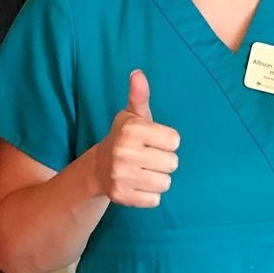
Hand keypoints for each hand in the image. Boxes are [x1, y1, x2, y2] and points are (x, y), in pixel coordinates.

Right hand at [93, 70, 179, 207]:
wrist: (98, 167)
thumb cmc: (125, 138)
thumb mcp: (133, 116)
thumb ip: (139, 95)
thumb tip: (137, 73)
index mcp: (132, 130)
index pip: (175, 141)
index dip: (167, 141)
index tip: (153, 141)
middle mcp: (125, 152)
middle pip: (172, 163)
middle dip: (164, 161)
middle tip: (148, 157)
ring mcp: (121, 176)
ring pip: (165, 182)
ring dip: (158, 178)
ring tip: (144, 171)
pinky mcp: (122, 197)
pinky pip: (155, 200)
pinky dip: (150, 195)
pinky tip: (138, 184)